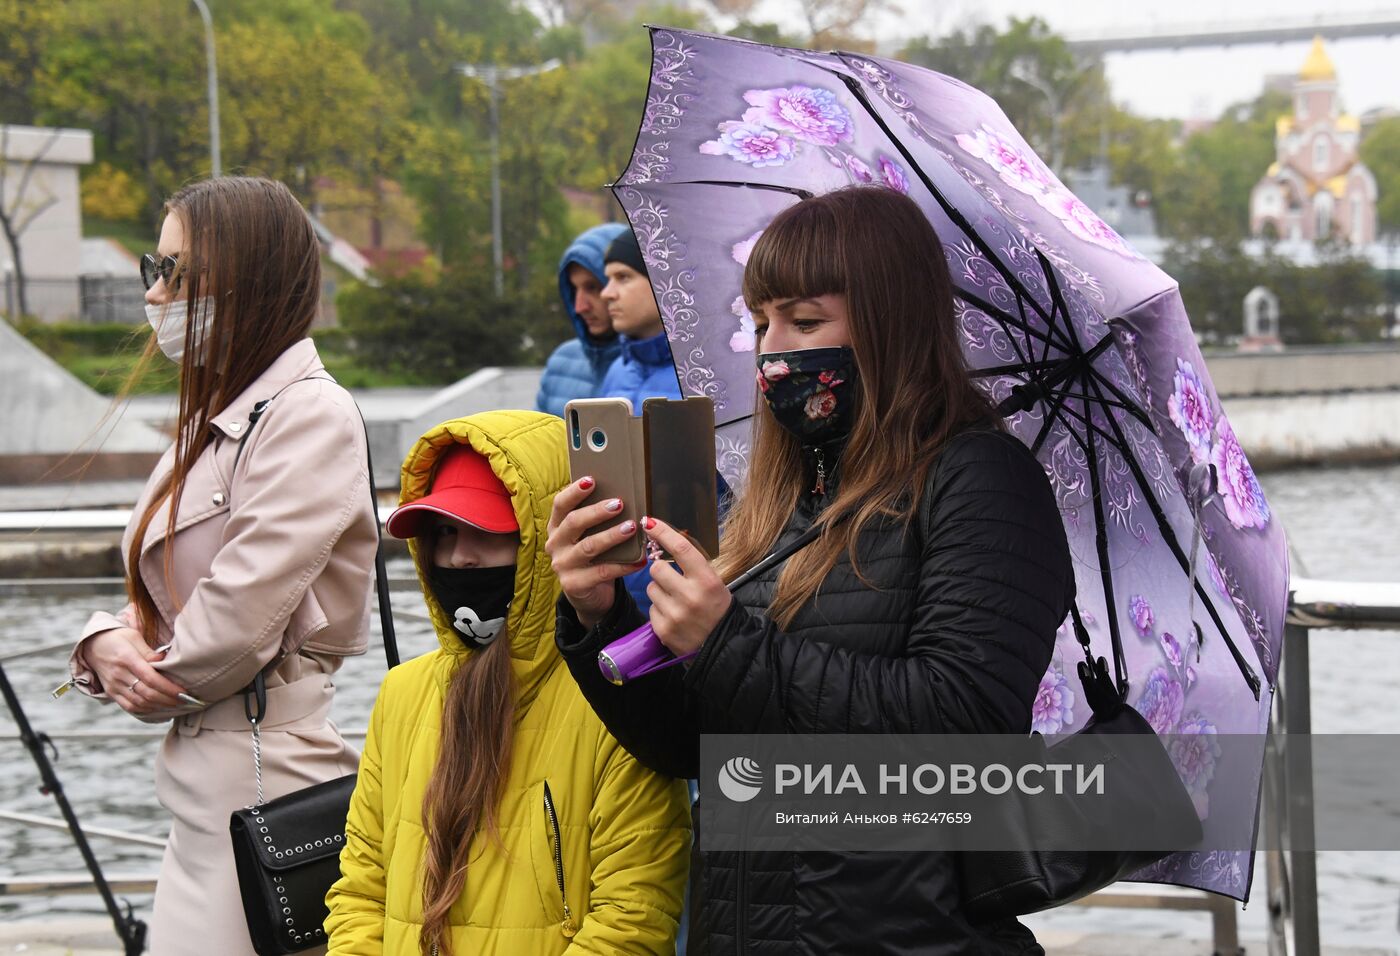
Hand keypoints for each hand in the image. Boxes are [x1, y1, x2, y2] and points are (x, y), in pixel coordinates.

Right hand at [83, 628, 188, 715]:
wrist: (92, 645)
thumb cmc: (118, 638)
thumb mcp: (134, 637)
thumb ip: (149, 652)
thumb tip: (165, 661)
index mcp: (127, 658)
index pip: (150, 678)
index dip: (168, 688)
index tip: (183, 692)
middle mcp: (119, 674)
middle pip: (146, 693)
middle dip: (167, 699)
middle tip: (184, 701)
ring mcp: (114, 685)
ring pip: (138, 702)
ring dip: (158, 706)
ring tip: (174, 705)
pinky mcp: (111, 692)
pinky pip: (128, 706)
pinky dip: (144, 709)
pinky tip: (157, 707)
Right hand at [546, 477, 646, 628]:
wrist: (589, 595)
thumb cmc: (594, 557)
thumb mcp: (590, 536)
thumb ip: (598, 520)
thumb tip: (622, 497)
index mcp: (557, 527)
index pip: (560, 504)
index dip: (575, 491)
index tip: (592, 480)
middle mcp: (555, 544)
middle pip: (574, 522)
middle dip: (597, 511)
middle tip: (619, 504)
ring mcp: (562, 565)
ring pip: (588, 546)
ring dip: (612, 535)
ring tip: (631, 527)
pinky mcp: (573, 584)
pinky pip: (602, 572)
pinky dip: (623, 565)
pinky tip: (639, 560)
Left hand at [643, 516, 731, 656]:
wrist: (722, 646)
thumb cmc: (717, 609)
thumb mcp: (714, 583)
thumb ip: (692, 565)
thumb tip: (665, 541)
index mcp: (707, 581)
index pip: (681, 548)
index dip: (663, 532)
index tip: (649, 521)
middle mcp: (691, 596)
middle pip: (657, 568)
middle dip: (660, 570)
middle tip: (671, 578)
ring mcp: (675, 614)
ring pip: (651, 588)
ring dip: (659, 590)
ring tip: (675, 601)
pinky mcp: (663, 630)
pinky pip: (650, 608)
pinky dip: (659, 609)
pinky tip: (673, 616)